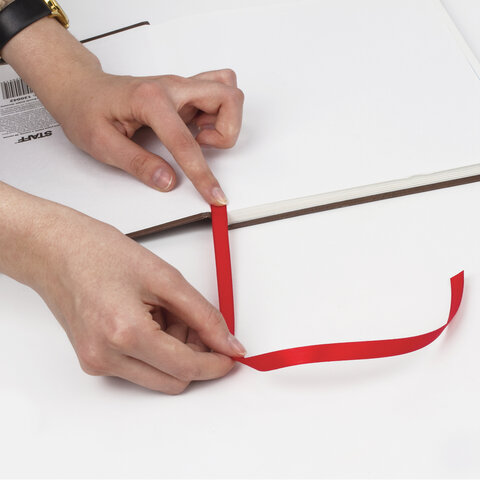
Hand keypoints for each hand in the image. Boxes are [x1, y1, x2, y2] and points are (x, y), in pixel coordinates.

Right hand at [0, 183, 245, 392]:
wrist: (55, 250)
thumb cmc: (100, 253)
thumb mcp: (164, 277)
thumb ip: (203, 314)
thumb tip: (227, 343)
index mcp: (125, 334)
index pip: (186, 368)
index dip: (216, 363)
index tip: (231, 353)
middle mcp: (106, 357)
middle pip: (174, 379)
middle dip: (196, 355)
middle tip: (198, 322)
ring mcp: (97, 362)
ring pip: (158, 375)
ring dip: (175, 351)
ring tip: (166, 311)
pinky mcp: (93, 360)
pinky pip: (139, 367)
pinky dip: (155, 349)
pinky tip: (151, 318)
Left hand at [2, 18, 243, 204]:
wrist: (80, 88)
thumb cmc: (86, 110)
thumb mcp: (102, 144)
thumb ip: (137, 163)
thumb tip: (168, 181)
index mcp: (150, 100)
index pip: (186, 143)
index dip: (203, 175)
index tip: (214, 195)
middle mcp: (171, 87)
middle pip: (228, 98)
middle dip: (226, 132)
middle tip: (203, 148)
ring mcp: (180, 87)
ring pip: (228, 93)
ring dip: (224, 121)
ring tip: (198, 137)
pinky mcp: (184, 92)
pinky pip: (219, 92)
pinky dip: (219, 113)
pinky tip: (197, 128)